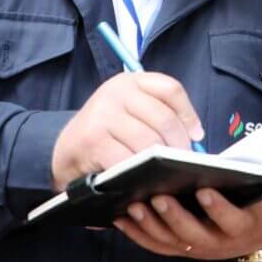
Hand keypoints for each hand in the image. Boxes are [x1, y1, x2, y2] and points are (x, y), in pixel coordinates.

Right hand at [51, 72, 203, 190]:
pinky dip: (139, 173)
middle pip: (164, 118)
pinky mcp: (94, 140)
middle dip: (178, 144)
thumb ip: (159, 113)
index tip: (196, 135)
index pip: (171, 88)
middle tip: (181, 162)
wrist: (64, 149)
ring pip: (149, 141)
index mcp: (130, 81)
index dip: (189, 114)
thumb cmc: (106, 132)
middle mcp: (116, 92)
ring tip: (164, 172)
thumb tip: (196, 135)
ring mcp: (103, 114)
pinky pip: (128, 159)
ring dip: (161, 161)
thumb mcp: (129, 111)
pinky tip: (142, 179)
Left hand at [112, 139, 261, 259]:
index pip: (231, 219)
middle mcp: (218, 242)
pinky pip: (154, 244)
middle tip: (156, 194)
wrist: (256, 233)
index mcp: (244, 225)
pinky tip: (122, 213)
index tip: (205, 189)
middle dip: (174, 216)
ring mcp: (196, 247)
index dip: (218, 207)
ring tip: (134, 202)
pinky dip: (137, 233)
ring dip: (149, 224)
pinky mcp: (178, 247)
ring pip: (169, 241)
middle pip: (193, 234)